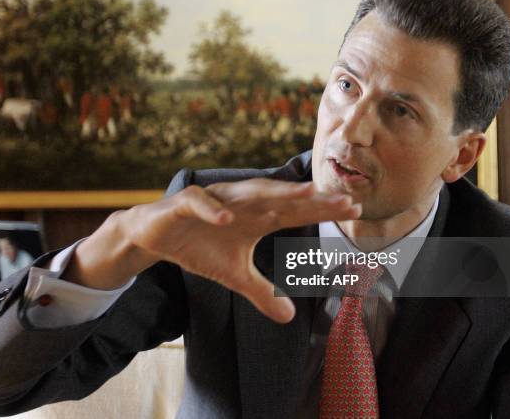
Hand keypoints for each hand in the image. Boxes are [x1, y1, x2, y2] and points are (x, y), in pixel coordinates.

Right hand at [71, 179, 360, 322]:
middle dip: (310, 199)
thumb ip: (261, 292)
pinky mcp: (185, 204)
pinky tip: (227, 221)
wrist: (157, 236)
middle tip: (342, 200)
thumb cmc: (199, 247)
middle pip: (280, 199)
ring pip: (247, 193)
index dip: (321, 210)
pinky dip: (212, 211)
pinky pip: (200, 204)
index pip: (294, 212)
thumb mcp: (233, 276)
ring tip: (303, 194)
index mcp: (256, 217)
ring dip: (274, 193)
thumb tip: (289, 317)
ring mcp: (215, 201)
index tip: (352, 210)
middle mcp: (241, 204)